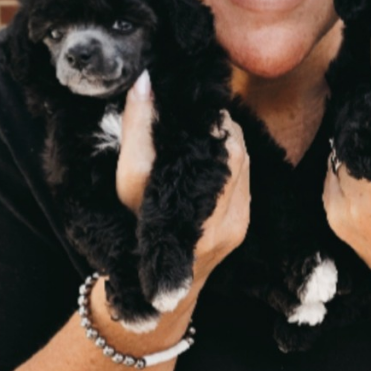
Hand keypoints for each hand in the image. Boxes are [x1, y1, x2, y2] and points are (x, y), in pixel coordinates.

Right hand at [115, 70, 250, 285]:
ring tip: (200, 130)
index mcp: (197, 215)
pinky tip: (207, 155)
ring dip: (226, 141)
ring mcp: (239, 227)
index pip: (226, 145)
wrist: (153, 289)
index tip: (192, 104)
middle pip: (239, 149)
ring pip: (244, 162)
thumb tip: (145, 81)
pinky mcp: (243, 227)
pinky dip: (230, 160)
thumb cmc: (130, 233)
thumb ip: (137, 133)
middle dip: (220, 126)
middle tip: (195, 112)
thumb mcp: (126, 183)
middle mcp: (226, 224)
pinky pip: (244, 178)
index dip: (213, 118)